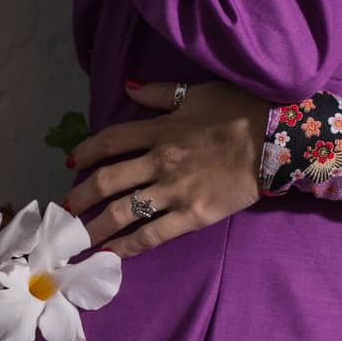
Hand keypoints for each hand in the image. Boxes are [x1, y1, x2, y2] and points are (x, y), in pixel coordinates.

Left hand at [61, 79, 272, 258]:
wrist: (276, 139)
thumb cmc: (240, 109)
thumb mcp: (198, 91)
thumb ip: (160, 92)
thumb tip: (127, 87)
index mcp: (161, 128)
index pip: (111, 141)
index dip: (86, 152)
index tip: (70, 163)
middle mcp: (160, 160)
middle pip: (108, 180)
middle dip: (80, 196)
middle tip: (64, 210)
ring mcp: (174, 190)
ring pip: (123, 211)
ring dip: (95, 226)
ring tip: (77, 240)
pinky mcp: (193, 215)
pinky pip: (153, 234)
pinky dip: (128, 246)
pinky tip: (112, 254)